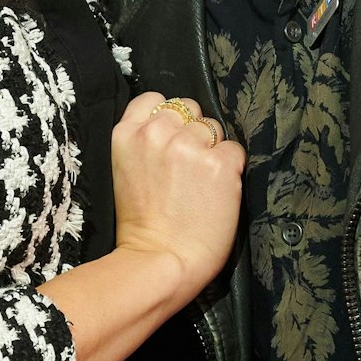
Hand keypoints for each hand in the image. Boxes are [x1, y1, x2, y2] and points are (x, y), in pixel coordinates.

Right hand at [109, 92, 245, 302]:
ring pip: (214, 127)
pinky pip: (235, 151)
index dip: (168, 117)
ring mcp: (189, 146)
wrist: (158, 262)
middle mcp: (157, 132)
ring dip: (213, 149)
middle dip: (192, 132)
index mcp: (126, 133)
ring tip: (201, 183)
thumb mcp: (124, 170)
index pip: (154, 98)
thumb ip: (143, 142)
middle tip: (187, 168)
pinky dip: (232, 169)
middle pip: (188, 109)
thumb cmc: (141, 225)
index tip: (170, 139)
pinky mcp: (220, 164)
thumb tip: (173, 127)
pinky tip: (218, 192)